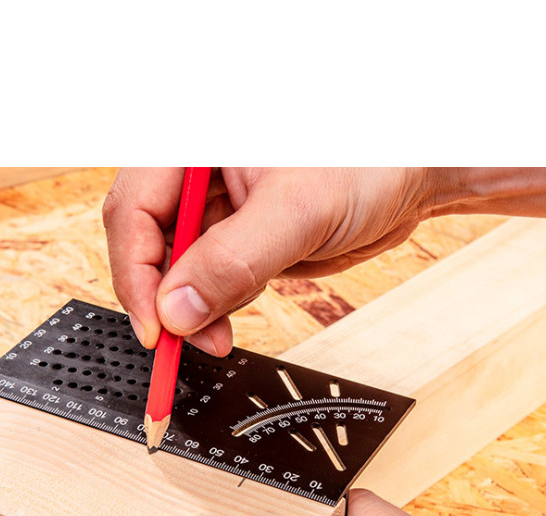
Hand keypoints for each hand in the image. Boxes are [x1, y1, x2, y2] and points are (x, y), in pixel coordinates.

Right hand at [102, 168, 430, 355]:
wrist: (411, 177)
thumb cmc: (366, 163)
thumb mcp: (297, 210)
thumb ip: (233, 260)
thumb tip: (177, 312)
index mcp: (193, 142)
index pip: (134, 208)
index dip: (136, 272)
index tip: (155, 326)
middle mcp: (196, 172)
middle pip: (146, 242)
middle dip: (163, 299)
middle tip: (183, 343)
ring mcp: (215, 207)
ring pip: (175, 269)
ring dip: (190, 312)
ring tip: (217, 337)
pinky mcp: (237, 238)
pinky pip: (207, 280)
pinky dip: (214, 308)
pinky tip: (231, 319)